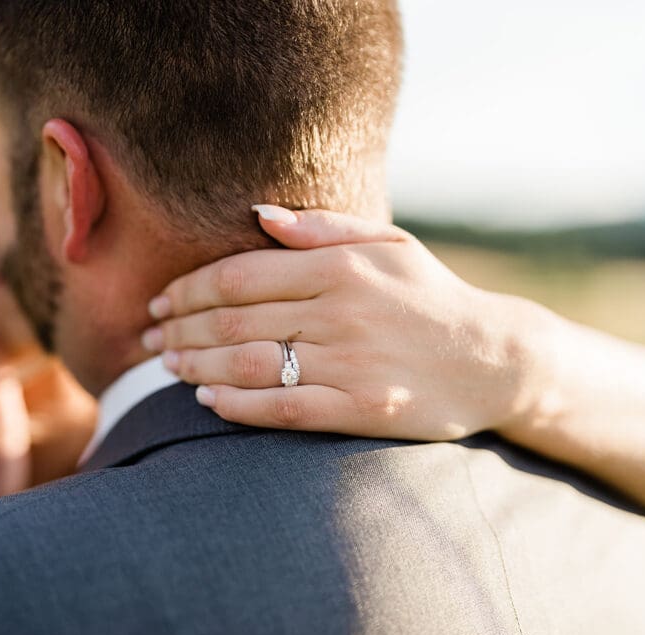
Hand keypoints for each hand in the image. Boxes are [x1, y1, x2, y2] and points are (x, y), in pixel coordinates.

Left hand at [144, 206, 536, 440]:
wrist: (495, 359)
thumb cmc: (430, 296)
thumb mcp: (389, 243)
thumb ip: (323, 227)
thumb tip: (256, 214)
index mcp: (340, 266)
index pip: (239, 275)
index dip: (188, 289)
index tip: (160, 300)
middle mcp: (340, 311)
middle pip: (233, 321)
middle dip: (179, 328)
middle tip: (149, 337)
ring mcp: (351, 363)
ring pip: (248, 365)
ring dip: (195, 366)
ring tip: (167, 366)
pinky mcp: (362, 409)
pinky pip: (282, 408)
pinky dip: (235, 405)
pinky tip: (206, 401)